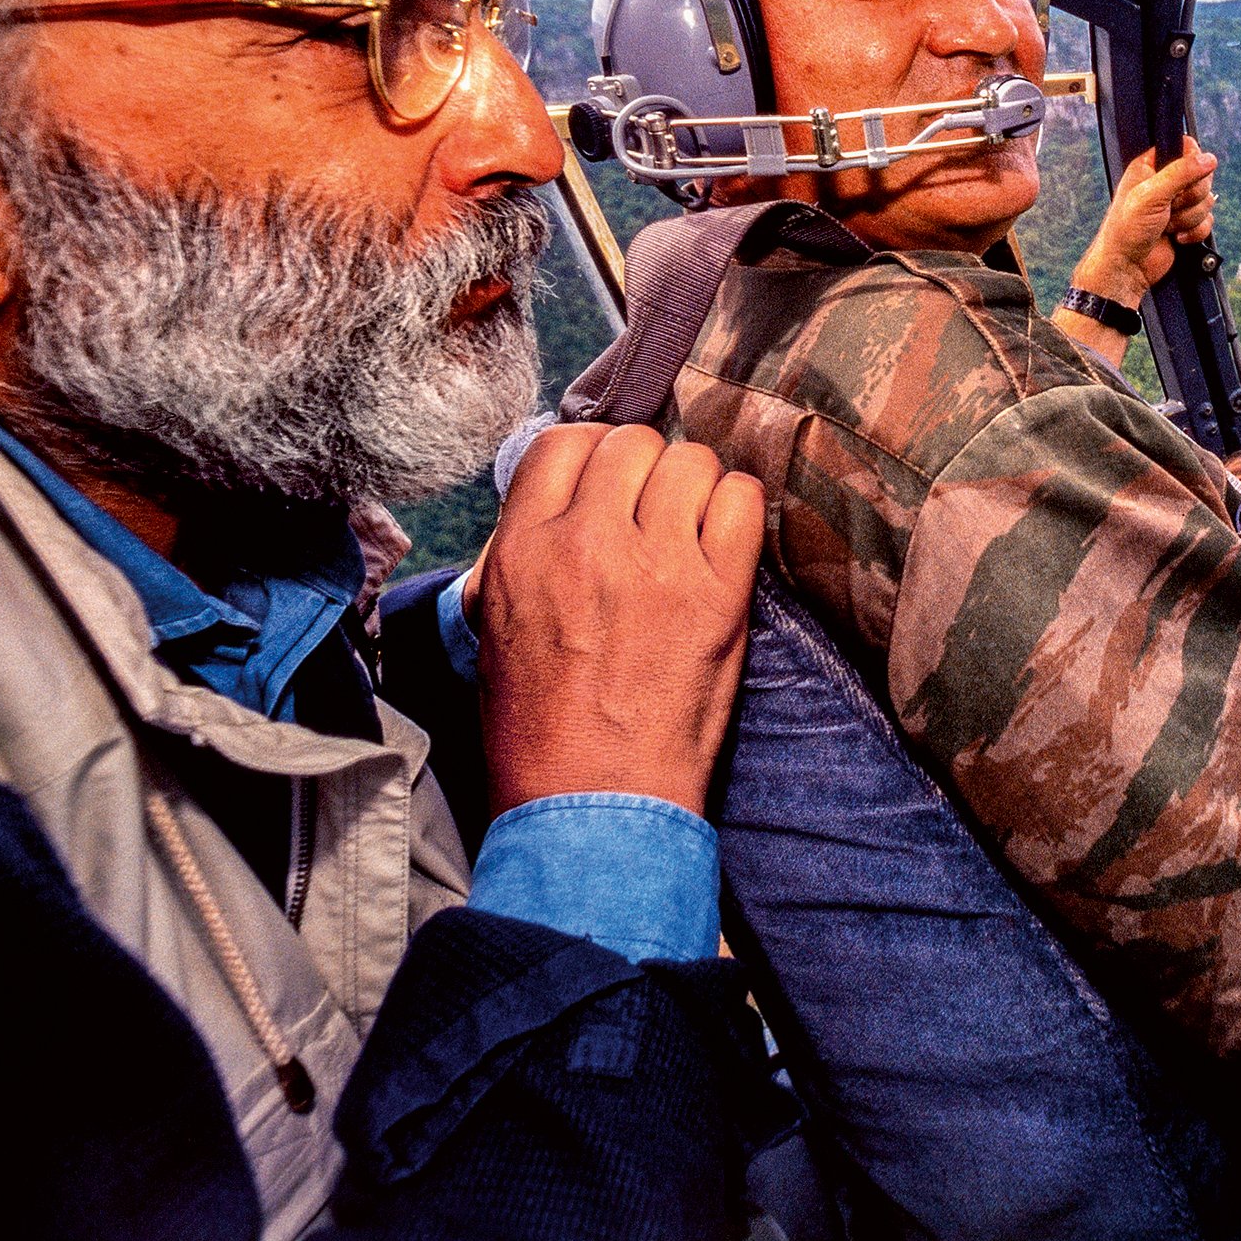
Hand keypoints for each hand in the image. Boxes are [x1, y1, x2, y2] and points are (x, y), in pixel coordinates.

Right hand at [472, 424, 763, 818]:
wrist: (592, 798)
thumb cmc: (539, 726)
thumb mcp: (496, 625)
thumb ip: (524, 552)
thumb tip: (560, 501)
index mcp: (524, 549)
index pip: (564, 442)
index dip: (593, 454)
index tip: (607, 482)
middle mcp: (588, 541)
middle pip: (635, 442)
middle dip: (647, 469)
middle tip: (653, 512)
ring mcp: (658, 562)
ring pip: (693, 460)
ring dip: (695, 487)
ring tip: (690, 530)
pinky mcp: (718, 591)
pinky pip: (744, 500)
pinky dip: (738, 510)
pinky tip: (724, 544)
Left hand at [1071, 134, 1218, 307]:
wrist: (1127, 267)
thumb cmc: (1126, 229)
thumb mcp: (1151, 194)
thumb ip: (1181, 173)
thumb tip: (1208, 159)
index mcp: (1151, 166)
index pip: (1186, 148)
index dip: (1191, 163)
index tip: (1181, 180)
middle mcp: (1166, 182)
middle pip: (1202, 176)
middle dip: (1189, 197)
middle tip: (1169, 206)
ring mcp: (1177, 204)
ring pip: (1207, 201)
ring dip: (1188, 217)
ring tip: (1166, 224)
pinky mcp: (1186, 224)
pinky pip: (1208, 221)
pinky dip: (1194, 232)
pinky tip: (1175, 237)